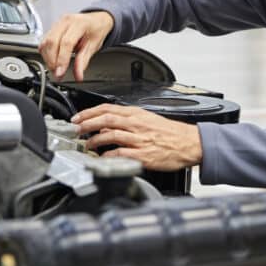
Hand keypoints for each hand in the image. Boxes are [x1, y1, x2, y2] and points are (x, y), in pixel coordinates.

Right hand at [38, 11, 113, 80]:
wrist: (95, 21)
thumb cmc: (95, 30)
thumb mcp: (94, 46)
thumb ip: (83, 61)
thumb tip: (78, 75)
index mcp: (79, 23)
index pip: (66, 42)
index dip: (62, 59)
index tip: (60, 73)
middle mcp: (65, 21)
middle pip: (52, 41)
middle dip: (52, 61)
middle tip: (57, 74)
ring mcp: (57, 24)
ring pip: (45, 42)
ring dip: (48, 59)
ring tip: (55, 69)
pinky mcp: (51, 29)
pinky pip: (44, 42)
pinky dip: (45, 53)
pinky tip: (52, 61)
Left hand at [74, 104, 201, 170]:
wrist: (189, 143)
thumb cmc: (169, 132)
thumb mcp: (147, 119)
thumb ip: (127, 121)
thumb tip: (106, 125)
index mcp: (136, 114)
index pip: (107, 108)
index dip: (89, 112)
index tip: (77, 117)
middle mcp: (136, 124)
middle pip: (106, 119)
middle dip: (87, 123)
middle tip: (76, 128)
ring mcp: (139, 139)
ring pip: (111, 135)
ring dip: (95, 139)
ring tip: (87, 144)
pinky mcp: (143, 155)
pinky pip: (121, 153)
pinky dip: (109, 155)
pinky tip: (102, 157)